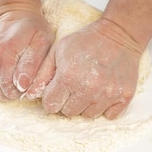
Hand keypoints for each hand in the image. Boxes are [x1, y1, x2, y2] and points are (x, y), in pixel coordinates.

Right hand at [0, 8, 54, 99]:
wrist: (15, 15)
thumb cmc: (33, 29)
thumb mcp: (41, 43)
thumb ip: (32, 65)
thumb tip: (22, 86)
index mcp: (1, 52)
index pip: (9, 88)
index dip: (22, 90)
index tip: (29, 80)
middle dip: (13, 89)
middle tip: (23, 77)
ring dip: (3, 87)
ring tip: (14, 73)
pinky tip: (3, 74)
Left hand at [23, 17, 142, 118]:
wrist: (120, 35)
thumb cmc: (86, 41)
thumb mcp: (58, 51)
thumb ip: (42, 74)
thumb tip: (28, 94)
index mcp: (69, 77)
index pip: (51, 105)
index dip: (52, 98)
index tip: (58, 89)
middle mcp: (88, 89)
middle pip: (69, 113)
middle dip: (68, 102)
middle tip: (75, 86)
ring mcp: (108, 94)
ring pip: (89, 115)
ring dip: (87, 104)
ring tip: (90, 87)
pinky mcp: (124, 96)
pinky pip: (110, 115)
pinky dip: (106, 107)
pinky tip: (104, 91)